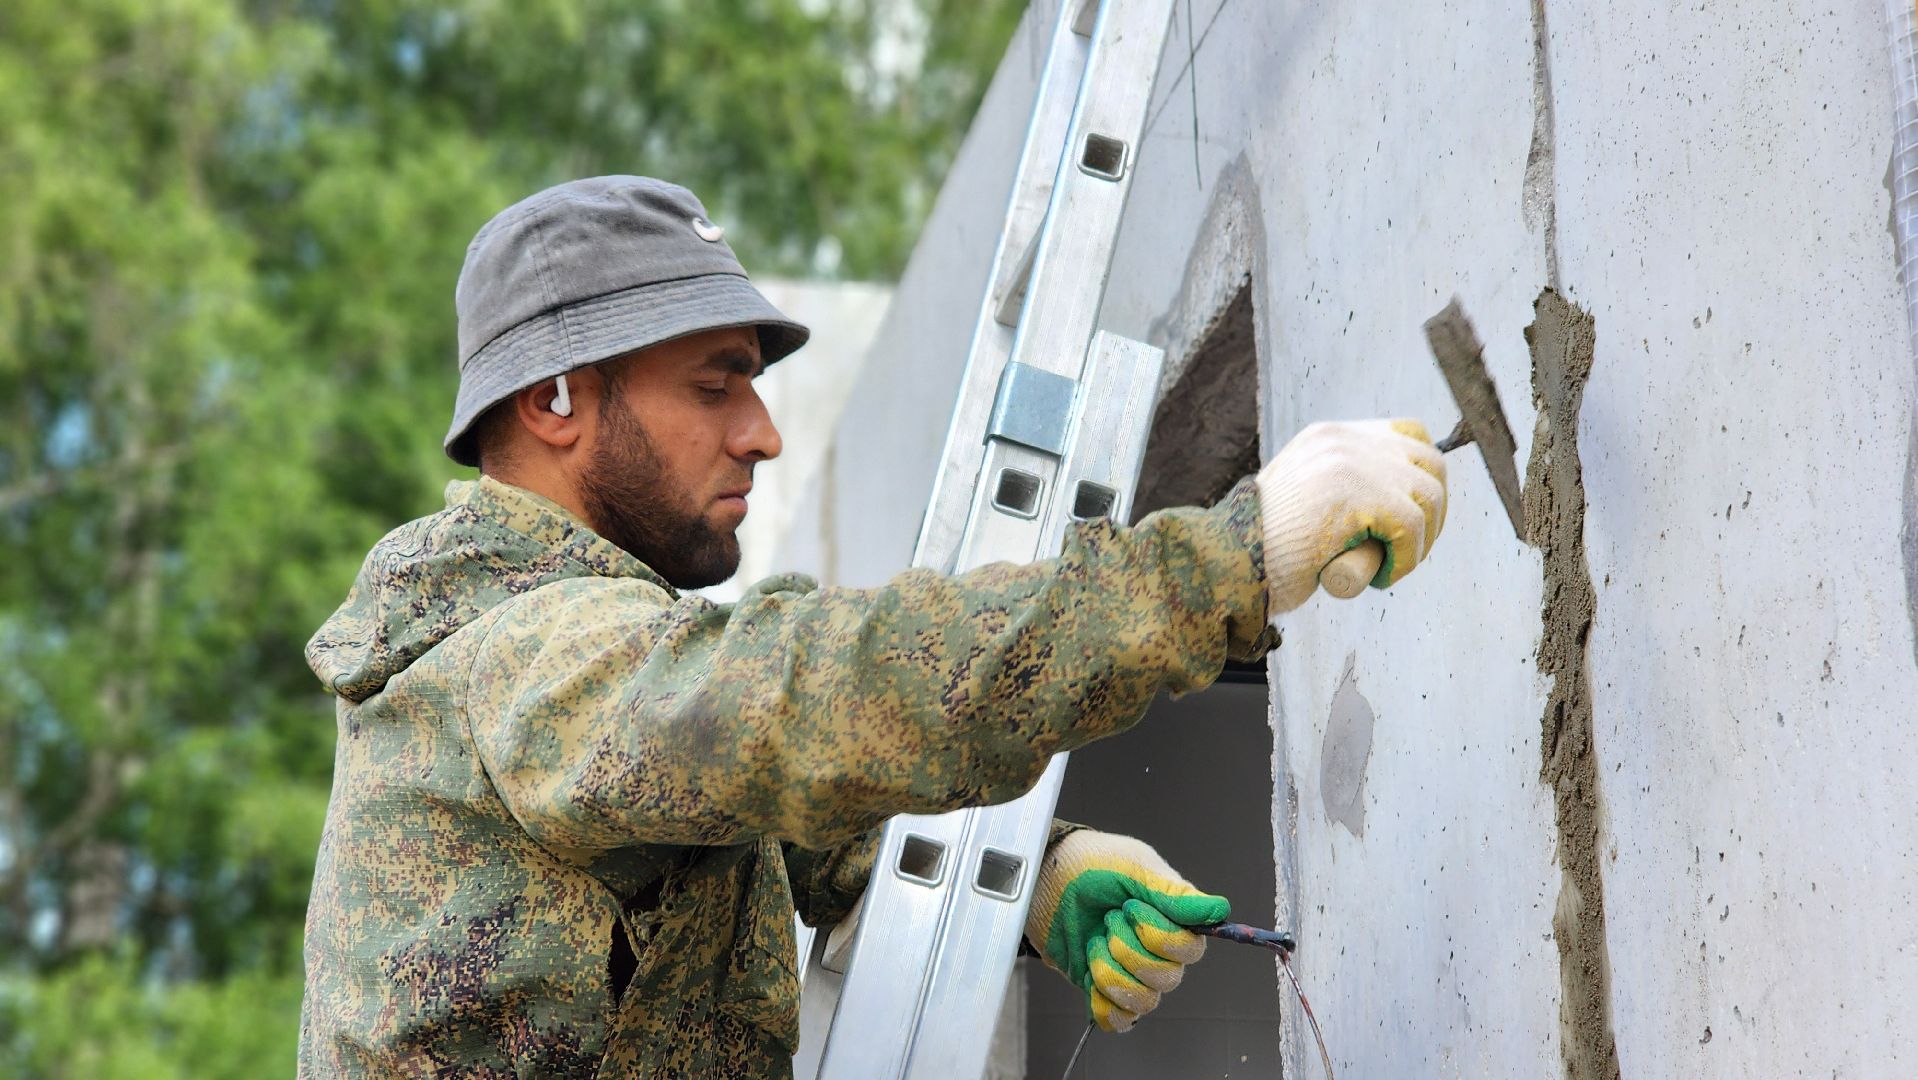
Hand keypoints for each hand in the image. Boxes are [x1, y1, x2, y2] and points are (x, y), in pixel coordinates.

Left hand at [1023, 829, 1226, 1031]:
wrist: (1043, 880)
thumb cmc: (1089, 864)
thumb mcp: (1132, 866)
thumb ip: (1173, 892)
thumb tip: (1217, 909)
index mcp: (1172, 921)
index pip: (1191, 950)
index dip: (1160, 935)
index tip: (1131, 906)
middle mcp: (1158, 953)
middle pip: (1167, 978)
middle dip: (1128, 949)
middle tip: (1108, 919)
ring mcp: (1131, 975)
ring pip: (1143, 1002)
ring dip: (1112, 971)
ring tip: (1095, 942)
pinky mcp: (1104, 991)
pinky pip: (1118, 1020)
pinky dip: (1102, 1000)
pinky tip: (1089, 973)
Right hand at [1254, 418, 1446, 611]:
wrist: (1225, 565)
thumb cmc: (1262, 550)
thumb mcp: (1305, 502)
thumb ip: (1343, 490)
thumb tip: (1395, 507)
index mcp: (1329, 437)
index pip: (1407, 435)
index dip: (1421, 478)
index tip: (1412, 518)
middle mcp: (1342, 440)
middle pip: (1429, 462)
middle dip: (1431, 512)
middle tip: (1405, 551)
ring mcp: (1350, 462)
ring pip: (1428, 496)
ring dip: (1419, 541)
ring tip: (1384, 567)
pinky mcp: (1356, 494)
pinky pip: (1412, 527)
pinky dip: (1404, 561)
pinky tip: (1376, 578)